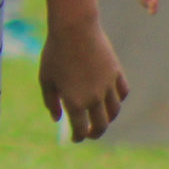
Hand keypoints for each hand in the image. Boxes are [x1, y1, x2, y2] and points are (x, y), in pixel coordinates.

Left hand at [39, 18, 126, 141]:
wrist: (74, 29)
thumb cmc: (55, 53)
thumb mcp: (46, 79)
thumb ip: (51, 102)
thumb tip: (57, 119)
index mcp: (75, 102)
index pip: (81, 129)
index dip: (78, 137)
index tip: (75, 138)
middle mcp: (95, 98)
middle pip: (101, 125)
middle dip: (95, 133)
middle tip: (89, 134)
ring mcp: (108, 86)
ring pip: (114, 111)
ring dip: (108, 119)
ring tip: (100, 118)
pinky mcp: (116, 73)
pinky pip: (122, 93)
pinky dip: (118, 100)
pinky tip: (110, 100)